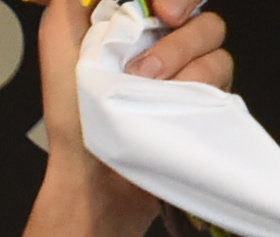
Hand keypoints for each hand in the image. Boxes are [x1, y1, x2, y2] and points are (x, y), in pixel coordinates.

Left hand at [38, 0, 234, 235]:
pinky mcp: (205, 91)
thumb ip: (67, 9)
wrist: (95, 175)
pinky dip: (195, 82)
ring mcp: (188, 64)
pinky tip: (169, 103)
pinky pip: (221, 66)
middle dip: (180, 8)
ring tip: (144, 87)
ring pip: (211, 31)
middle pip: (195, 2)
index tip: (160, 8)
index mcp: (130, 23)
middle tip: (152, 41)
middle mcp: (163, 38)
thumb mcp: (58, 53)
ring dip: (177, 56)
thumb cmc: (75, 121)